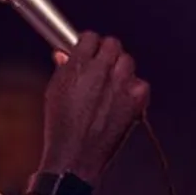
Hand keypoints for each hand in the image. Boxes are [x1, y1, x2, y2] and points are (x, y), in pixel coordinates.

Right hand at [40, 32, 149, 182]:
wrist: (75, 156)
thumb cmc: (61, 128)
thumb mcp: (54, 92)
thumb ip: (63, 69)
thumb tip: (65, 56)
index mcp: (78, 65)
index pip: (90, 37)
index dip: (89, 43)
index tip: (89, 49)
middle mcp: (102, 72)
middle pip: (113, 45)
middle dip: (106, 52)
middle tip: (101, 63)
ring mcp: (121, 85)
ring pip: (128, 61)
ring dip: (120, 68)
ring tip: (111, 82)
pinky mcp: (134, 101)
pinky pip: (141, 83)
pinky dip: (134, 88)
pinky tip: (122, 97)